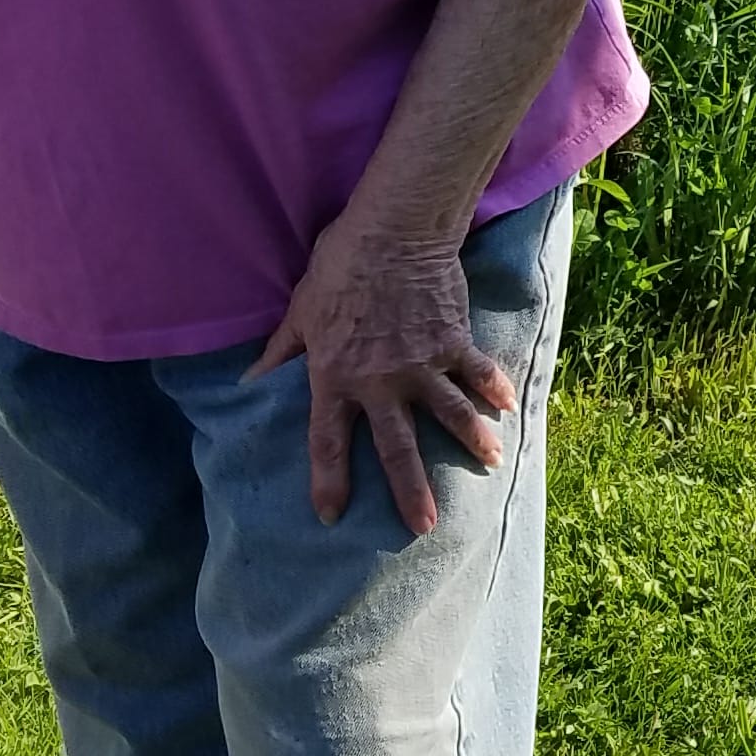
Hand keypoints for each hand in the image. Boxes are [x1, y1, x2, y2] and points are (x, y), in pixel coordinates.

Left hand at [255, 216, 513, 533]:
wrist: (393, 229)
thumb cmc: (339, 267)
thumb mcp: (300, 312)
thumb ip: (280, 353)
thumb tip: (246, 383)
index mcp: (335, 377)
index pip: (328, 442)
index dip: (328, 482)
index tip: (330, 516)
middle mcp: (380, 381)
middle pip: (397, 447)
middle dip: (410, 491)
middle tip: (423, 526)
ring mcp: (422, 363)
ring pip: (450, 415)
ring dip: (472, 442)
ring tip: (490, 464)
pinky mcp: (454, 340)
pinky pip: (478, 372)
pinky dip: (495, 390)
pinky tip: (509, 408)